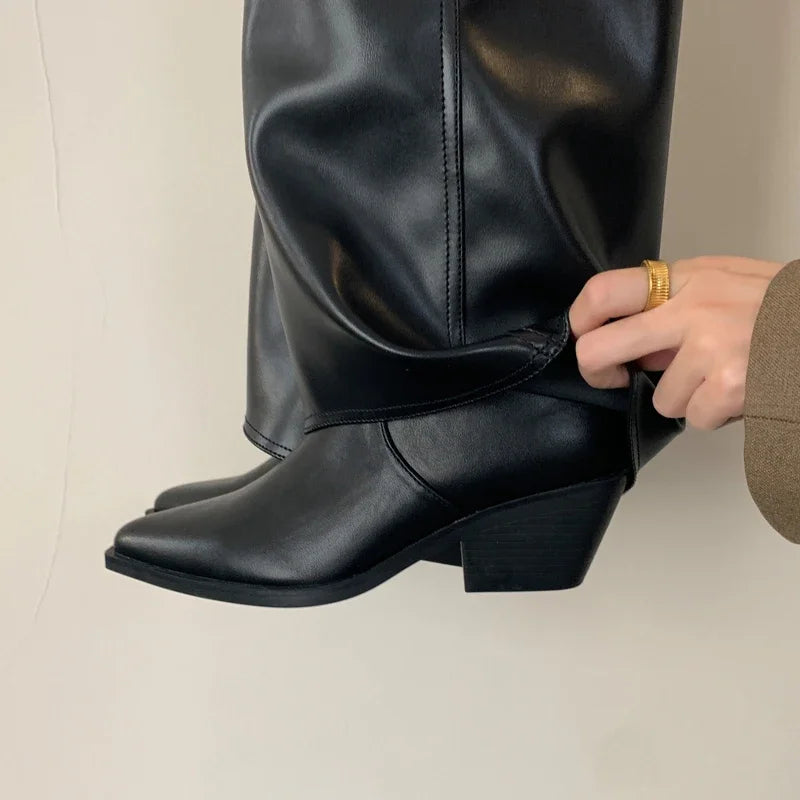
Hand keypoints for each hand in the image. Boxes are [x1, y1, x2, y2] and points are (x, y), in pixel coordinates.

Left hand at [568, 256, 783, 429]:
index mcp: (688, 278)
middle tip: (614, 379)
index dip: (579, 318)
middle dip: (598, 373)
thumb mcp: (728, 284)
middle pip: (600, 349)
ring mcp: (710, 347)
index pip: (605, 290)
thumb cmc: (787, 308)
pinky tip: (742, 391)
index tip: (582, 335)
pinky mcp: (728, 385)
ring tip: (724, 376)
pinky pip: (694, 417)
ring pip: (660, 397)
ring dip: (687, 397)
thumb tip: (635, 346)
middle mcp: (692, 309)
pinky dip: (716, 414)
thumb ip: (676, 307)